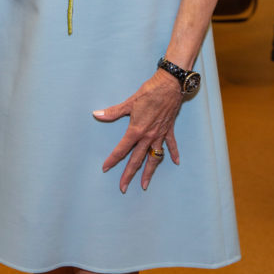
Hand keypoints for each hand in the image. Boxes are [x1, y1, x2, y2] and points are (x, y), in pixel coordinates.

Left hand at [92, 71, 182, 191]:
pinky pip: (171, 145)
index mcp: (137, 130)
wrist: (169, 85)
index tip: (105, 168)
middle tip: (123, 187)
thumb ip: (113, 112)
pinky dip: (173, 153)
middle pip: (137, 159)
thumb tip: (96, 114)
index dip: (112, 159)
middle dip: (129, 174)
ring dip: (149, 172)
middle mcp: (148, 136)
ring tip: (145, 184)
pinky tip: (176, 162)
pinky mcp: (168, 129)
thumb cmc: (148, 92)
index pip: (122, 149)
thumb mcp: (129, 102)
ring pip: (154, 158)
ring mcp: (160, 134)